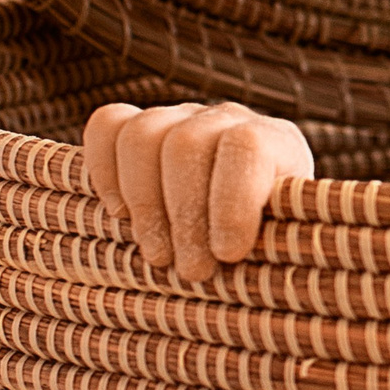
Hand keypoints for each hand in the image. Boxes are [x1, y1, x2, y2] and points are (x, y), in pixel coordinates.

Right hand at [83, 99, 312, 280]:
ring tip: (159, 255)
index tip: (228, 254)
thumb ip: (275, 247)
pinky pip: (107, 125)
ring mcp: (181, 119)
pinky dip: (104, 170)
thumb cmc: (269, 244)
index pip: (247, 147)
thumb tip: (240, 263)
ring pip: (142, 134)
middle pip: (186, 145)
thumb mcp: (285, 245)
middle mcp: (227, 120)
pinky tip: (120, 214)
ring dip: (143, 204)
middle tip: (192, 270)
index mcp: (276, 142)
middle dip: (183, 216)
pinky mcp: (142, 128)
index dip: (232, 202)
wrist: (256, 222)